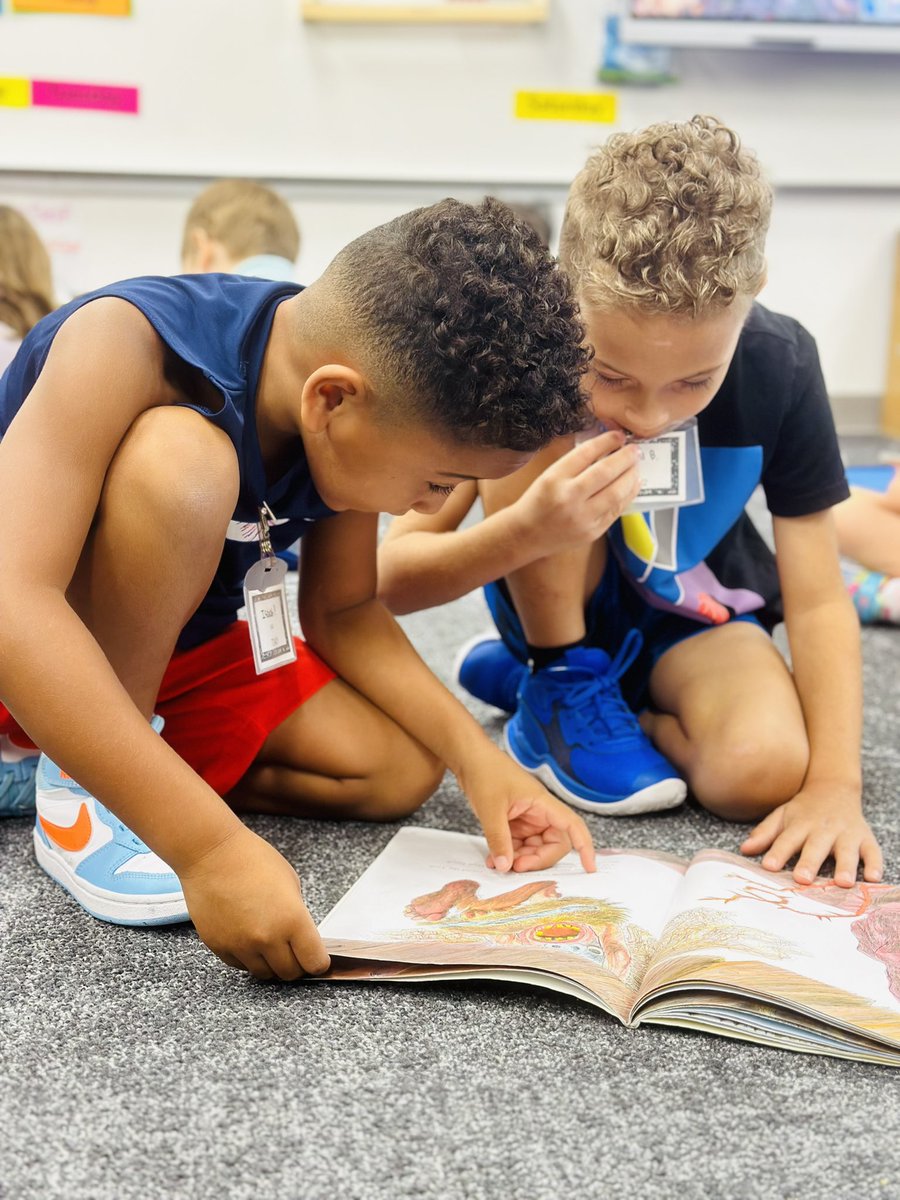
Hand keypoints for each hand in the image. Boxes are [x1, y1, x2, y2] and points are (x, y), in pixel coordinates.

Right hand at [180, 824, 330, 979]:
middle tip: (294, 952)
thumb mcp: (291, 883)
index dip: (318, 962)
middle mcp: (267, 938)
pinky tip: (249, 938)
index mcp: (293, 920)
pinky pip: (240, 965)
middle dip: (296, 965)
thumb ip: (297, 915)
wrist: (212, 854)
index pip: (314, 962)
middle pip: (290, 973)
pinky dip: (248, 957)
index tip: (317, 959)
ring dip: (271, 964)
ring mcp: (241, 945)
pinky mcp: (219, 947)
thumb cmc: (253, 859)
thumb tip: (300, 937)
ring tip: (270, 944)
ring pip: (264, 974)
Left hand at [459, 744, 596, 873]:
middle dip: (538, 859)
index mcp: (542, 803)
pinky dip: (508, 855)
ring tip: (498, 864)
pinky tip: (494, 859)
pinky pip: (518, 846)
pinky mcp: (513, 823)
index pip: (572, 825)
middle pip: (553, 844)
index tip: (589, 868)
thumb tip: (505, 867)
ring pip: (534, 848)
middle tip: (516, 867)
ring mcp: (526, 819)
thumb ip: (499, 839)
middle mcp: (539, 813)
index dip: (584, 846)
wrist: (469, 758)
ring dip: (520, 860)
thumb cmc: (485, 772)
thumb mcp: (491, 809)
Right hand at [510, 432, 639, 559]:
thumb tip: (607, 450)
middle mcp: (569, 497)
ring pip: (616, 493)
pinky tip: (632, 485)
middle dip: (625, 457)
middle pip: (605, 472)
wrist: (526, 535)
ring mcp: (583, 517)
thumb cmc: (537, 502)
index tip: (618, 436)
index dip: (606, 441)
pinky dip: (628, 495)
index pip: (586, 453)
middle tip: (634, 449)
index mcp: (554, 479)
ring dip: (631, 476)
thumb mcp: (549, 476)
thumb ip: (575, 464)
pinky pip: (616, 510)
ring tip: (636, 466)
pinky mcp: (592, 532)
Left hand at [740, 784, 882, 886]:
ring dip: (845, 866)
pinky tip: (873, 878)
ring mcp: (847, 833)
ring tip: (842, 882)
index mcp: (800, 824)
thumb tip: (744, 850)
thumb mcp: (782, 816)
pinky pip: (873, 851)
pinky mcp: (866, 837)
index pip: (786, 840)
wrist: (835, 788)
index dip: (777, 853)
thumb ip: (765, 833)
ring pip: (847, 850)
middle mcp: (824, 829)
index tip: (769, 867)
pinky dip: (875, 864)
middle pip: (816, 847)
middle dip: (809, 862)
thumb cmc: (804, 811)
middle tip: (802, 879)